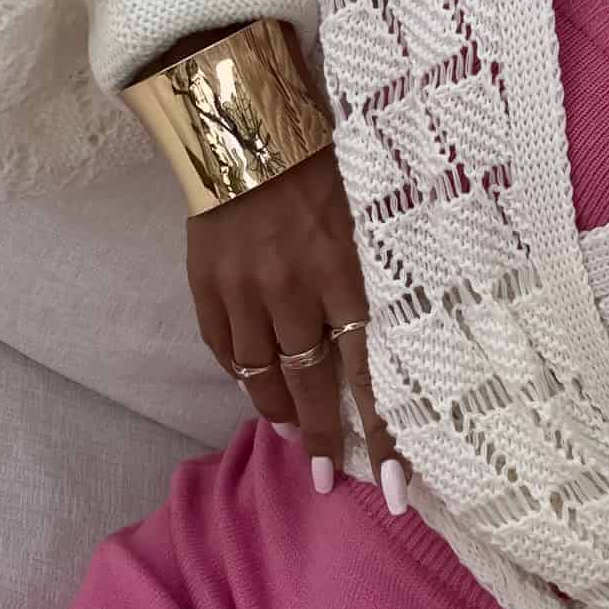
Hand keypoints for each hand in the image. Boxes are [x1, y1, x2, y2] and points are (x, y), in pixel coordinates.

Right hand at [185, 146, 406, 509]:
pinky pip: (226, 351)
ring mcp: (244, 292)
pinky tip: (258, 383)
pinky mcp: (205, 287)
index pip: (371, 371)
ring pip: (263, 377)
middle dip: (325, 439)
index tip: (398, 489)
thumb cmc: (323, 158)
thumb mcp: (369, 211)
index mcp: (346, 271)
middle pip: (311, 385)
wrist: (244, 119)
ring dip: (281, 411)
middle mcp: (294, 290)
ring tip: (296, 433)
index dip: (382, 434)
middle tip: (330, 479)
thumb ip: (380, 272)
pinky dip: (244, 373)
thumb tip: (403, 334)